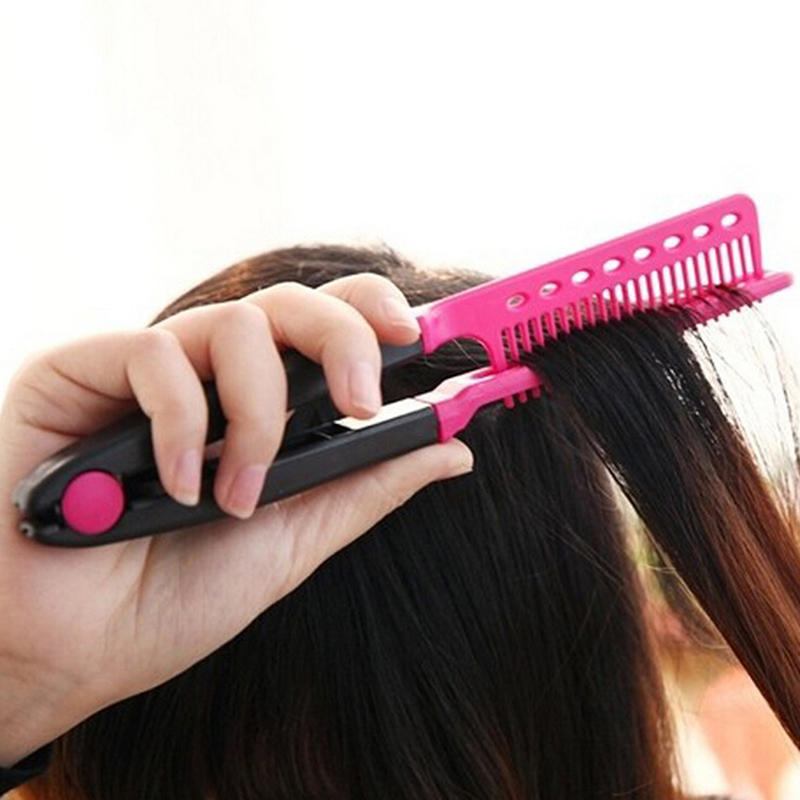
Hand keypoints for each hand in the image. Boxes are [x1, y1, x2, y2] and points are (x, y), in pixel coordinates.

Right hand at [0, 274, 472, 766]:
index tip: (417, 338)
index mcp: (258, 405)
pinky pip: (153, 355)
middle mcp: (207, 376)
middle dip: (341, 340)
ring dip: (254, 415)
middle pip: (289, 303)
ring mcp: (144, 370)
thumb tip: (452, 450)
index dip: (371, 312)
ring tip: (236, 496)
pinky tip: (177, 486)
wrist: (74, 648)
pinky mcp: (78, 372)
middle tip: (357, 403)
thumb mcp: (294, 540)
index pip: (321, 324)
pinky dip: (182, 423)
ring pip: (232, 324)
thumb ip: (366, 485)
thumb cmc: (174, 596)